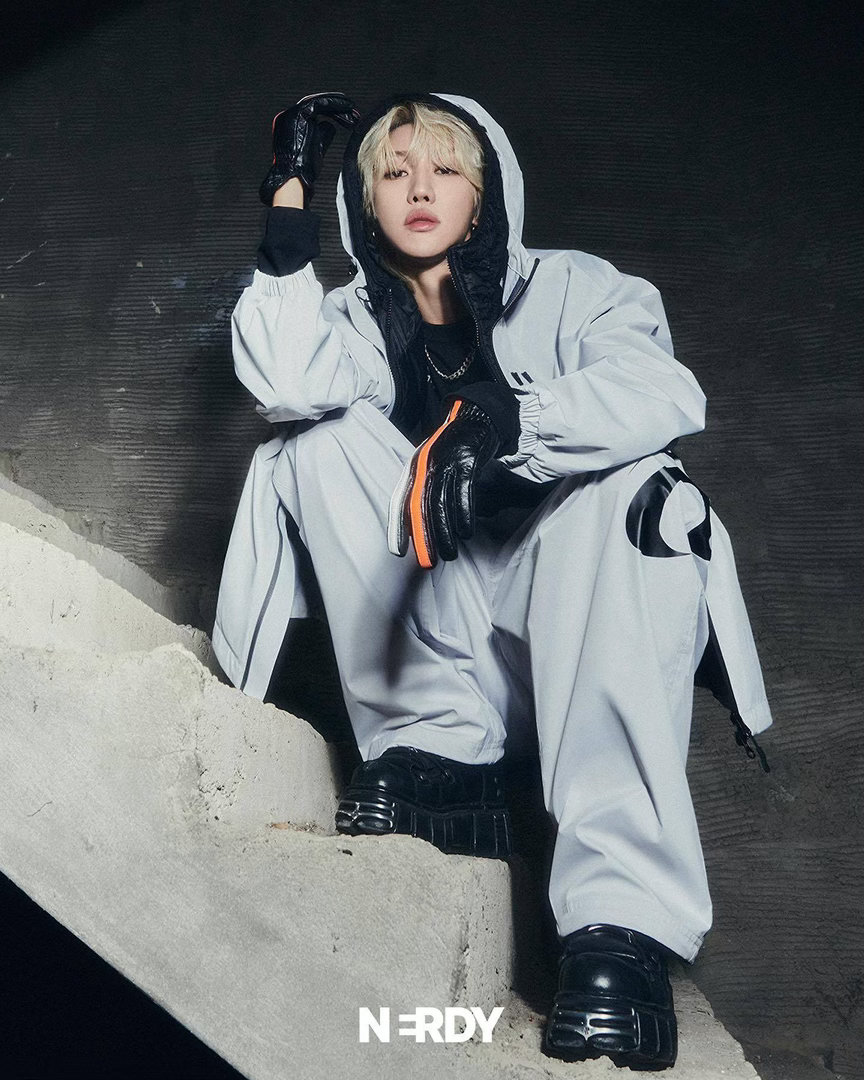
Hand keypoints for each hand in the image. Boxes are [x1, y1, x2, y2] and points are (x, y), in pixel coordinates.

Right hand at [259, 91, 360, 206]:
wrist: (295, 176)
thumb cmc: (304, 169)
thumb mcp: (316, 148)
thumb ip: (322, 135)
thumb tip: (331, 125)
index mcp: (290, 124)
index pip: (313, 112)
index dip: (333, 113)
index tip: (349, 118)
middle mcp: (288, 116)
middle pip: (316, 105)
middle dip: (337, 108)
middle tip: (355, 112)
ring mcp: (291, 113)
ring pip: (318, 103)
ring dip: (338, 105)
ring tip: (354, 110)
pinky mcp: (298, 113)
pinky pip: (319, 103)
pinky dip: (335, 104)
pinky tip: (347, 108)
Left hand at [388, 398, 501, 567]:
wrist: (476, 420)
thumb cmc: (452, 451)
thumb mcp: (431, 466)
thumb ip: (423, 490)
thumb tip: (419, 524)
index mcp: (414, 468)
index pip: (400, 500)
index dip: (398, 526)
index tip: (398, 551)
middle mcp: (426, 465)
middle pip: (421, 505)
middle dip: (424, 535)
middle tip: (428, 561)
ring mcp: (446, 462)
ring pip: (441, 501)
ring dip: (446, 531)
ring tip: (450, 553)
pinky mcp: (467, 460)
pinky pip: (464, 491)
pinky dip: (465, 513)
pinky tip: (466, 532)